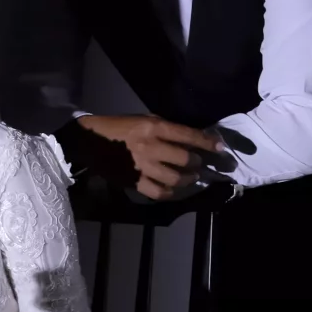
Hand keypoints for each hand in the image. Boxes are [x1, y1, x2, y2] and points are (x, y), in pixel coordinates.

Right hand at [74, 113, 221, 200]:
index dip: (207, 142)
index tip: (220, 148)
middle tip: (200, 164)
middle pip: (185, 159)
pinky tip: (173, 188)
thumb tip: (190, 137)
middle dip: (198, 163)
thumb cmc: (120, 127)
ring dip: (188, 179)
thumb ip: (166, 128)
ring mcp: (143, 166)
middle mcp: (150, 147)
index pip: (188, 135)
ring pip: (176, 178)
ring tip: (190, 177)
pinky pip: (159, 192)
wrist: (91, 142)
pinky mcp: (134, 182)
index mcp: (153, 128)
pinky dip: (170, 191)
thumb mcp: (143, 119)